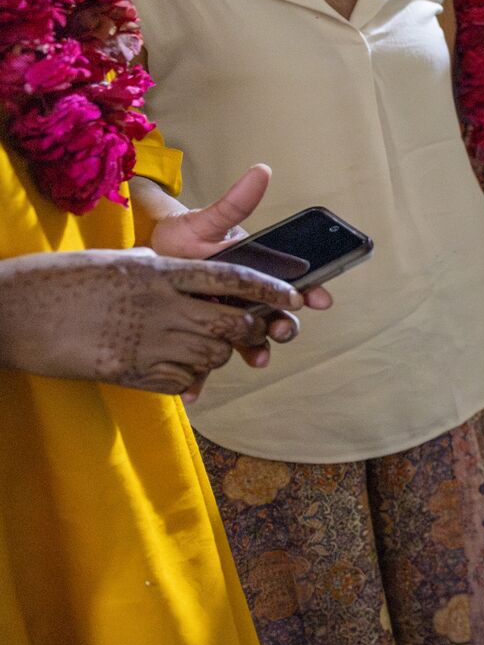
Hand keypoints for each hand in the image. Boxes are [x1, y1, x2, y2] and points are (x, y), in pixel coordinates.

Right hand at [0, 249, 302, 399]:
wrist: (11, 310)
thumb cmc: (63, 280)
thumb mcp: (119, 263)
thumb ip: (162, 272)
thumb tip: (194, 281)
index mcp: (160, 270)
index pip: (232, 278)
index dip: (268, 289)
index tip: (293, 297)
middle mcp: (160, 305)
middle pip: (232, 323)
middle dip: (251, 330)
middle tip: (252, 330)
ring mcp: (145, 341)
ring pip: (212, 355)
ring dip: (217, 355)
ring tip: (203, 348)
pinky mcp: (129, 372)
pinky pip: (183, 380)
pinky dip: (190, 378)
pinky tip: (176, 369)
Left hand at [146, 164, 334, 366]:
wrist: (146, 259)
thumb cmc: (182, 238)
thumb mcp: (207, 221)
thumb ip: (236, 203)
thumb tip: (262, 170)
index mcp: (256, 276)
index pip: (294, 287)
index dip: (312, 293)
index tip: (320, 299)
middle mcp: (246, 302)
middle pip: (277, 319)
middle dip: (285, 327)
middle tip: (280, 329)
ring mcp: (224, 322)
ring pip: (248, 343)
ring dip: (255, 353)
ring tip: (253, 359)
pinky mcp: (198, 339)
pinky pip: (202, 363)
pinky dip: (200, 379)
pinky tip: (194, 389)